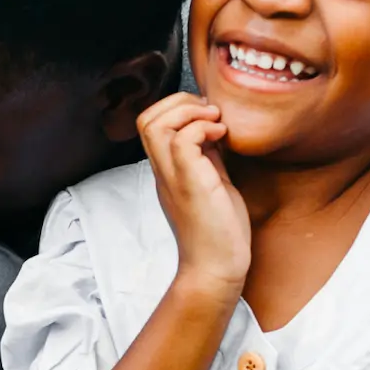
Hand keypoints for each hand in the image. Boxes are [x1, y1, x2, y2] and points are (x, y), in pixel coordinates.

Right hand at [137, 94, 249, 295]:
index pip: (151, 124)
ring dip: (189, 111)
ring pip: (156, 124)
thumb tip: (214, 130)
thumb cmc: (219, 232)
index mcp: (167, 170)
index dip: (176, 108)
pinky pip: (182, 139)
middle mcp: (163, 171)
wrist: (217, 267)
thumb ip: (208, 157)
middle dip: (180, 102)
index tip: (208, 117)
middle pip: (147, 118)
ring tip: (215, 121)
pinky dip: (204, 128)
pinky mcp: (189, 182)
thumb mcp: (213, 182)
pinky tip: (222, 137)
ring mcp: (172, 177)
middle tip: (210, 113)